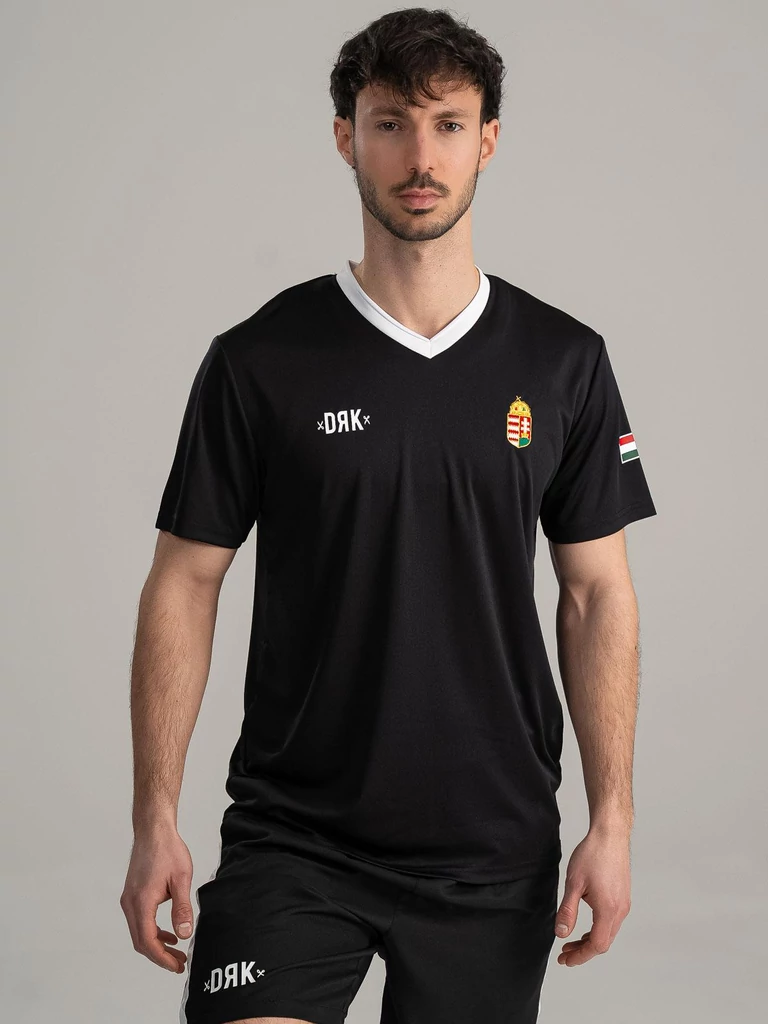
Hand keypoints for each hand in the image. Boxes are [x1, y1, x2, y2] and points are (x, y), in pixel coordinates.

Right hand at [120, 825, 194, 972]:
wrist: (153, 830)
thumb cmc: (167, 850)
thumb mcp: (181, 879)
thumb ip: (182, 908)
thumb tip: (184, 934)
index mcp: (141, 902)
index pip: (148, 941)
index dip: (162, 958)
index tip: (177, 966)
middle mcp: (130, 903)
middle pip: (141, 941)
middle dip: (160, 956)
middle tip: (180, 963)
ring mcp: (129, 899)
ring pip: (139, 932)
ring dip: (156, 945)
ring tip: (177, 952)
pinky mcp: (132, 895)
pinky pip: (140, 921)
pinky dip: (153, 931)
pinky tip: (169, 934)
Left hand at [554, 827, 631, 966]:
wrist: (610, 835)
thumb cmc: (592, 855)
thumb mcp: (574, 883)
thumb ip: (568, 911)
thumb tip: (561, 934)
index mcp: (608, 909)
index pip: (596, 945)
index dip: (580, 956)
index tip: (565, 960)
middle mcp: (620, 910)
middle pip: (603, 943)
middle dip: (583, 952)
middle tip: (564, 954)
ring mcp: (624, 904)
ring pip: (608, 933)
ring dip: (590, 941)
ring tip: (571, 942)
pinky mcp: (623, 898)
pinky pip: (611, 922)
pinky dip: (598, 930)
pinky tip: (585, 926)